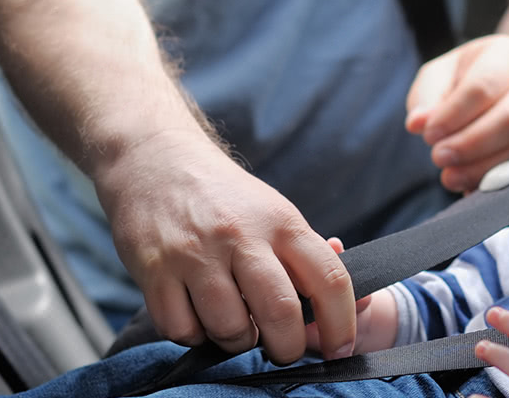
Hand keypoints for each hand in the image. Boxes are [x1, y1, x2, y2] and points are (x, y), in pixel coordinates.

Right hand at [93, 129, 355, 362]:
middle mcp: (240, 236)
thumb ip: (308, 256)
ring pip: (230, 329)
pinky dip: (193, 334)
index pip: (330, 280)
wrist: (155, 157)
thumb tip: (353, 301)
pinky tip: (197, 315)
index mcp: (281, 223)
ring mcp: (194, 254)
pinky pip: (182, 329)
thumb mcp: (274, 212)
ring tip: (235, 325)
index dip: (342, 324)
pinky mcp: (154, 270)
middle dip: (288, 349)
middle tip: (283, 351)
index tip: (341, 349)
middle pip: (280, 314)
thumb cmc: (224, 198)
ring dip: (237, 342)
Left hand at [406, 33, 508, 191]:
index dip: (453, 115)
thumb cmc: (472, 77)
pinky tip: (471, 186)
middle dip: (469, 144)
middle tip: (438, 157)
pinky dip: (498, 182)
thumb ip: (427, 96)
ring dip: (482, 169)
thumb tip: (417, 124)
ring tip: (449, 176)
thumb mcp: (444, 74)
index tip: (427, 135)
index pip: (483, 86)